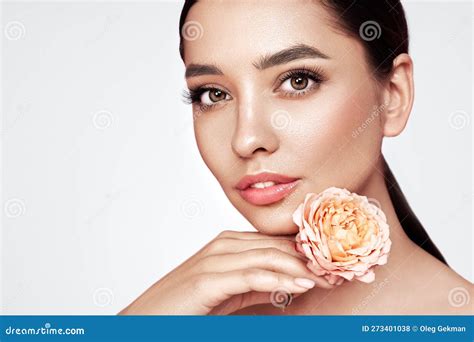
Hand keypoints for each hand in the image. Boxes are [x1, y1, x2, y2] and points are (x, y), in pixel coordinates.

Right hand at [118, 230, 335, 314]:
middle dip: (309, 259)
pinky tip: (302, 285)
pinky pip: (251, 275)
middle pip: (276, 246)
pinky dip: (280, 279)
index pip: (275, 243)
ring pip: (268, 257)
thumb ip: (255, 283)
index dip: (305, 253)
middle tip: (338, 270)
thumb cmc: (185, 308)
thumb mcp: (229, 293)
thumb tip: (287, 282)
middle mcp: (222, 246)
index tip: (331, 264)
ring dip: (302, 268)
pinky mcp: (207, 280)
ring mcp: (213, 260)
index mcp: (227, 244)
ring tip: (328, 278)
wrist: (147, 321)